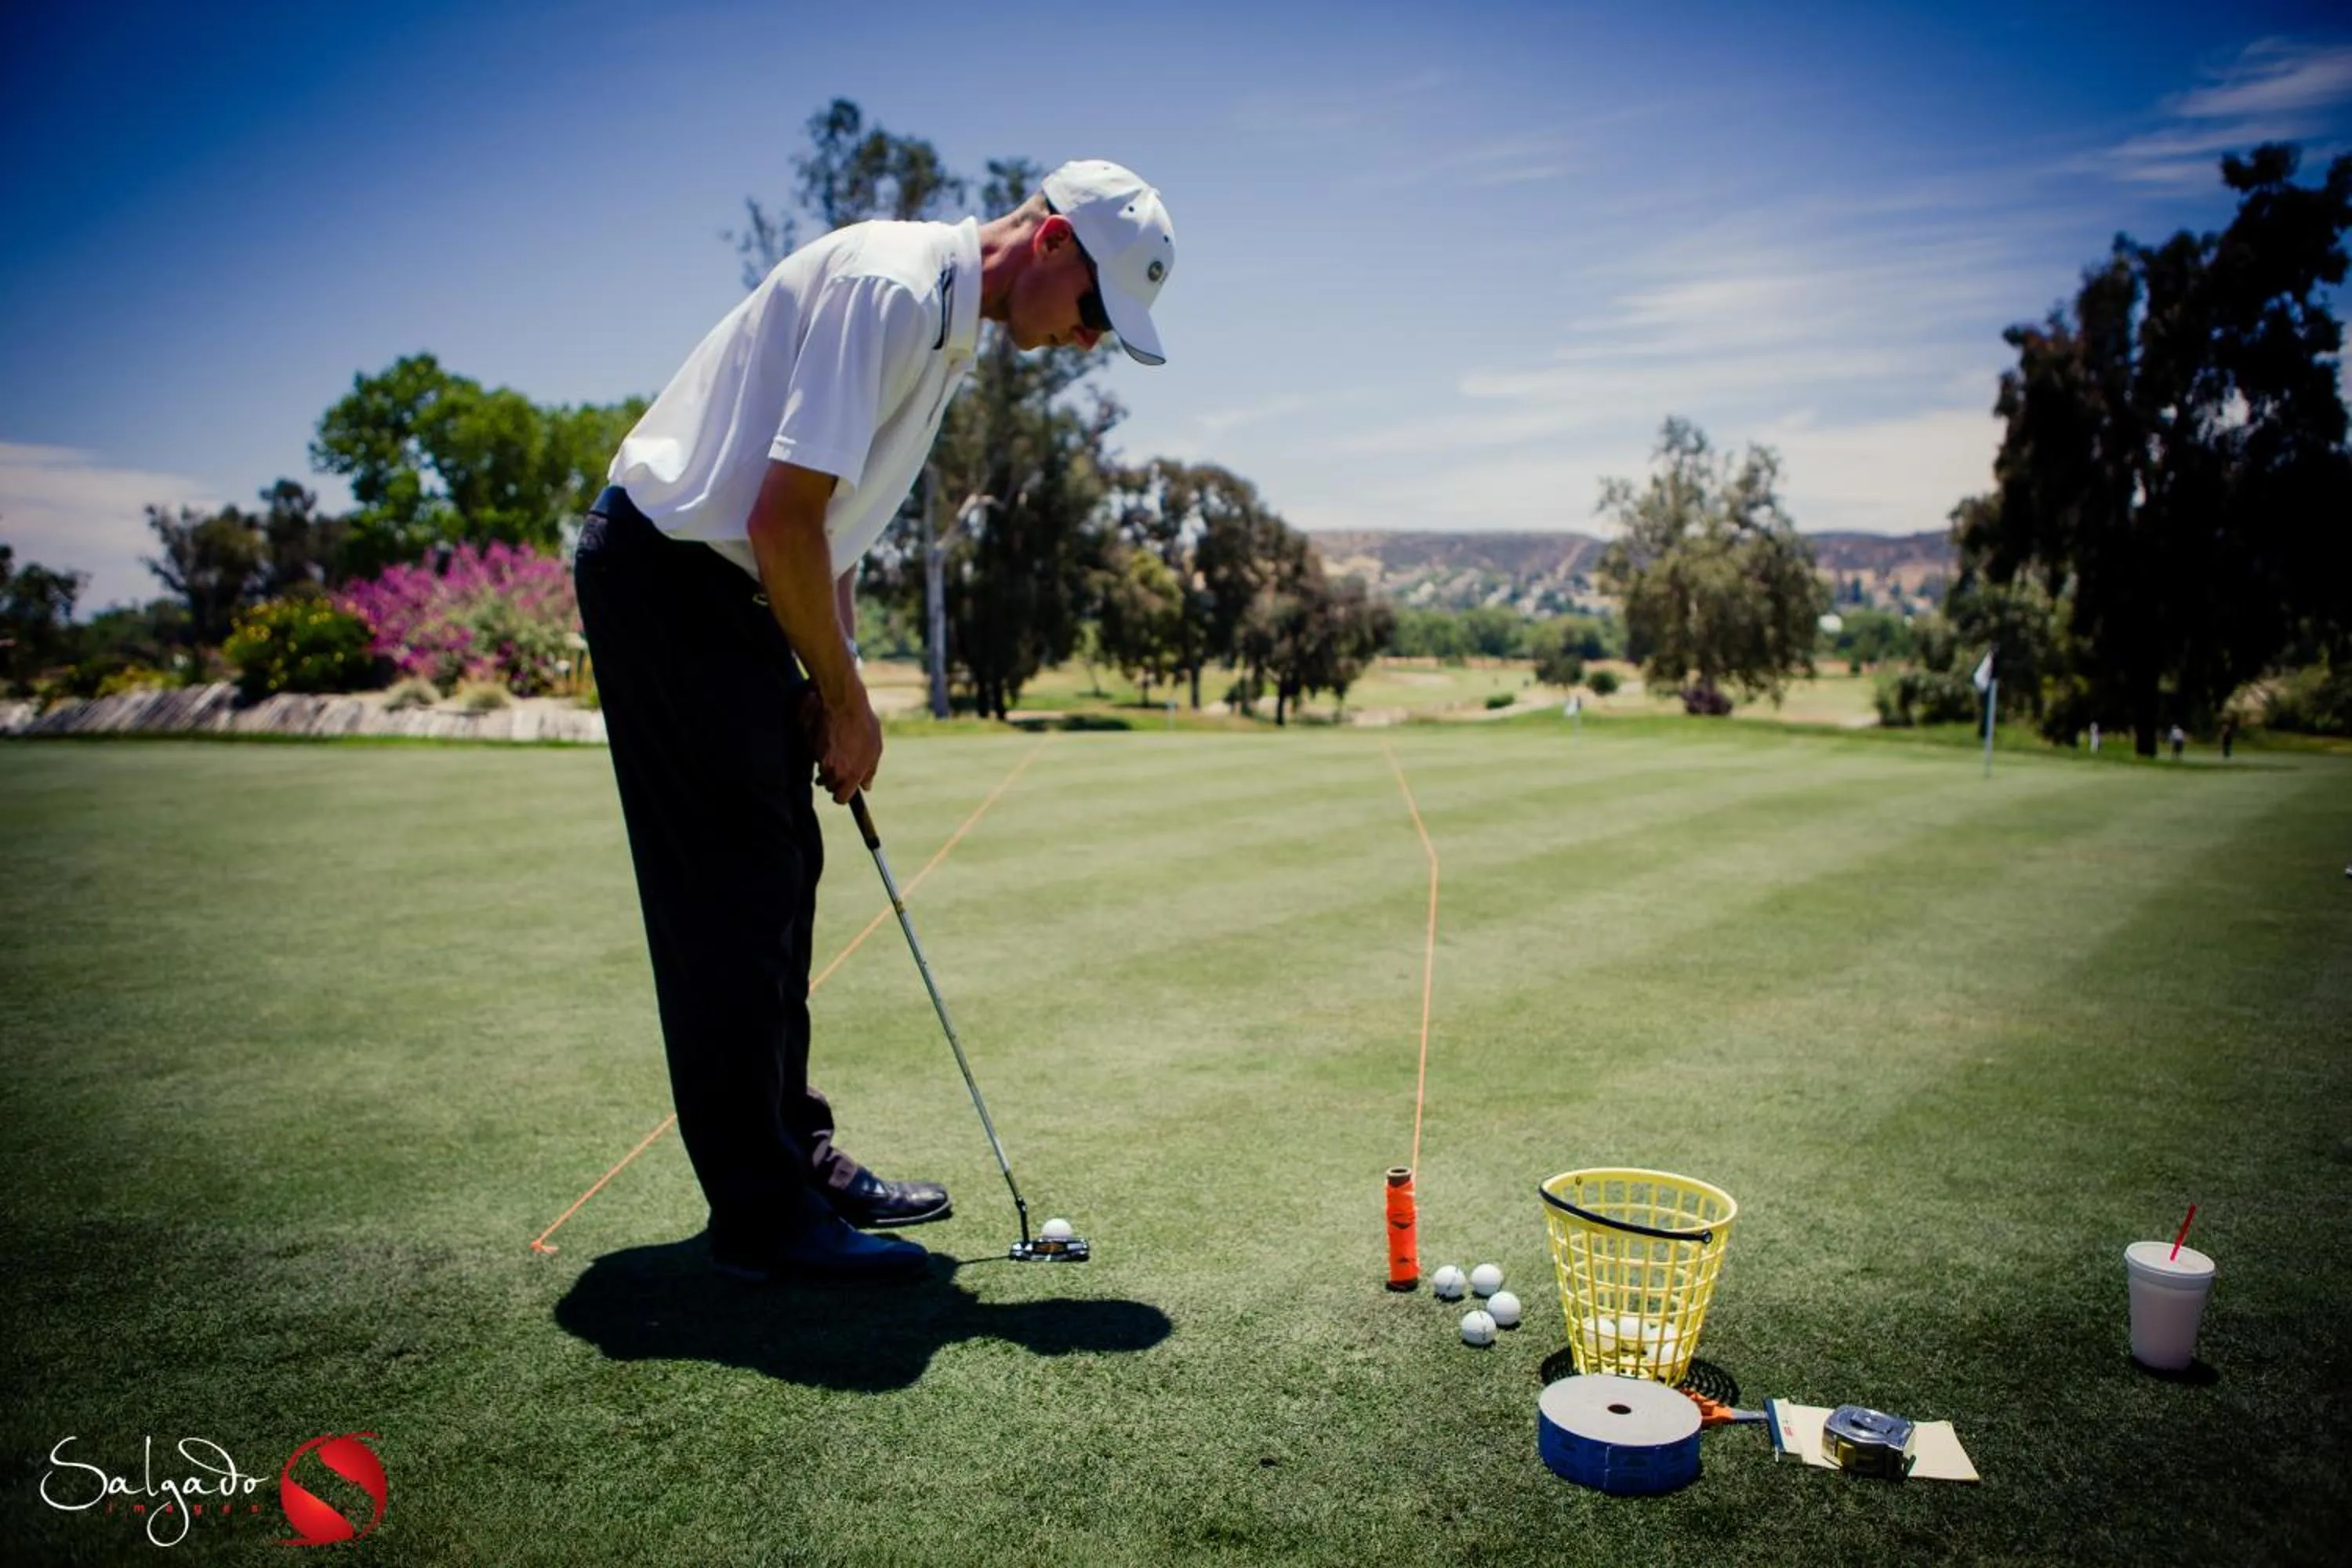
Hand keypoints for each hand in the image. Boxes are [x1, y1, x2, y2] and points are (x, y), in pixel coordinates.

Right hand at [805, 681, 881, 804]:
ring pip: (820, 773)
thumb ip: (870, 770)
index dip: (841, 796)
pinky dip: (818, 753)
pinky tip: (826, 740)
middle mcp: (836, 770)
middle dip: (833, 779)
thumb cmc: (863, 723)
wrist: (842, 702)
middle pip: (829, 787)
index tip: (842, 791)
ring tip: (834, 749)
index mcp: (853, 773)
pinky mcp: (810, 749)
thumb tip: (866, 786)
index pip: (841, 798)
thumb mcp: (875, 747)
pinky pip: (813, 759)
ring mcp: (821, 760)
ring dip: (825, 767)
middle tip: (839, 764)